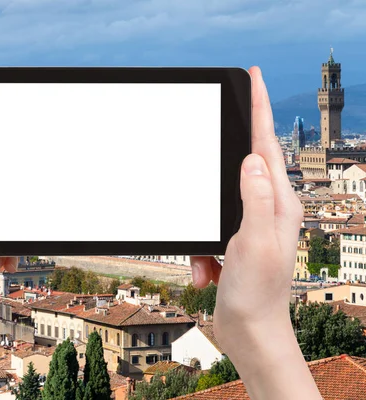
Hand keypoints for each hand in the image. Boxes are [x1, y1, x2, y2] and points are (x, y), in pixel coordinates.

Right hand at [190, 67, 320, 398]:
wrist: (251, 332)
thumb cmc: (258, 294)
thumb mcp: (254, 244)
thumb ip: (254, 200)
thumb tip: (251, 160)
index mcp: (278, 204)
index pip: (267, 146)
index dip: (260, 109)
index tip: (254, 78)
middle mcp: (268, 209)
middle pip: (244, 165)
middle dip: (225, 157)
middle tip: (218, 133)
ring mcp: (251, 225)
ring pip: (217, 201)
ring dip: (204, 230)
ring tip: (209, 263)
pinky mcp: (234, 240)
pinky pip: (208, 230)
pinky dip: (201, 251)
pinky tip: (207, 273)